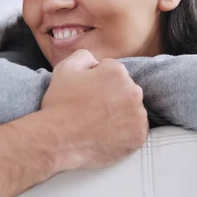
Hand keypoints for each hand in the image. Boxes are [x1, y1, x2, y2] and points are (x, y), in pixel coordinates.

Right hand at [40, 49, 147, 170]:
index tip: (87, 94)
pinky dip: (125, 132)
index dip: (97, 82)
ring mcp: (138, 115)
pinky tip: (107, 134)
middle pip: (125, 89)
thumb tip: (96, 62)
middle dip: (112, 96)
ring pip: (132, 109)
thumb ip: (84, 56)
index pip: (113, 71)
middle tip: (92, 110)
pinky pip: (136, 129)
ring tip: (98, 123)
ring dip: (120, 113)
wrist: (58, 140)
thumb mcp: (64, 68)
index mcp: (117, 72)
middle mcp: (133, 91)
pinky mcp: (139, 136)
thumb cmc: (59, 105)